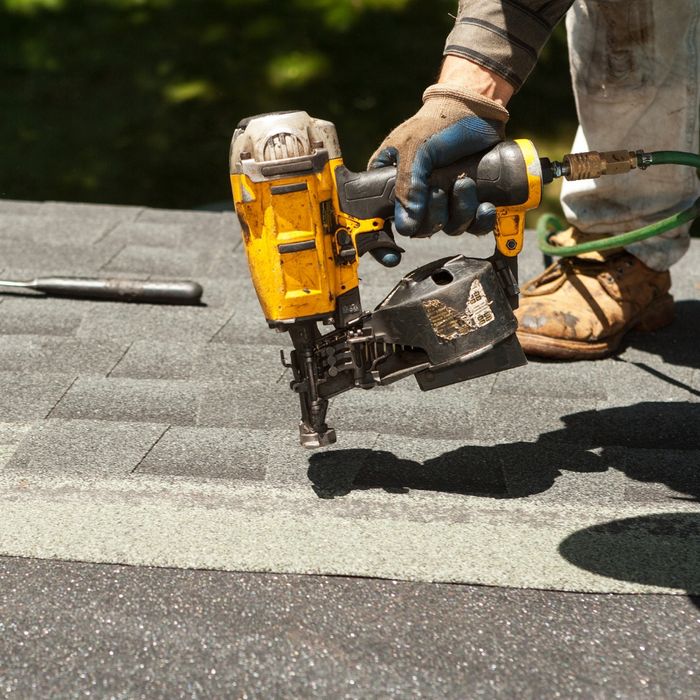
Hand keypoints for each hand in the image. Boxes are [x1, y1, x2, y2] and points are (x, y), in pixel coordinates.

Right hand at [369, 83, 508, 238]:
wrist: (478, 108)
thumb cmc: (439, 121)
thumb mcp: (416, 149)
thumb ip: (408, 186)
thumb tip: (406, 226)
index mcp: (390, 183)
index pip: (378, 220)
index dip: (381, 243)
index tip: (391, 254)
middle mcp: (415, 196)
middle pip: (419, 230)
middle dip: (435, 216)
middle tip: (440, 191)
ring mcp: (442, 200)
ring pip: (447, 228)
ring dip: (460, 212)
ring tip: (466, 185)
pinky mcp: (467, 201)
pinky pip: (472, 226)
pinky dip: (480, 220)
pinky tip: (485, 206)